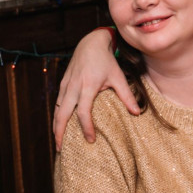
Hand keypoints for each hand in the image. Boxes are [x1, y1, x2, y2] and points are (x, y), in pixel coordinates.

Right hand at [53, 29, 138, 148]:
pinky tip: (58, 125)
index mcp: (87, 86)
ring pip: (57, 109)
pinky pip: (57, 103)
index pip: (83, 112)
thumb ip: (127, 95)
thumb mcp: (118, 77)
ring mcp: (66, 85)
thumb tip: (137, 113)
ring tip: (58, 141)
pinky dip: (56, 115)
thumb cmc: (106, 61)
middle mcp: (73, 87)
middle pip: (62, 114)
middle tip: (61, 149)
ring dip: (55, 126)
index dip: (86, 127)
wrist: (90, 43)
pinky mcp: (63, 83)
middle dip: (60, 132)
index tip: (90, 140)